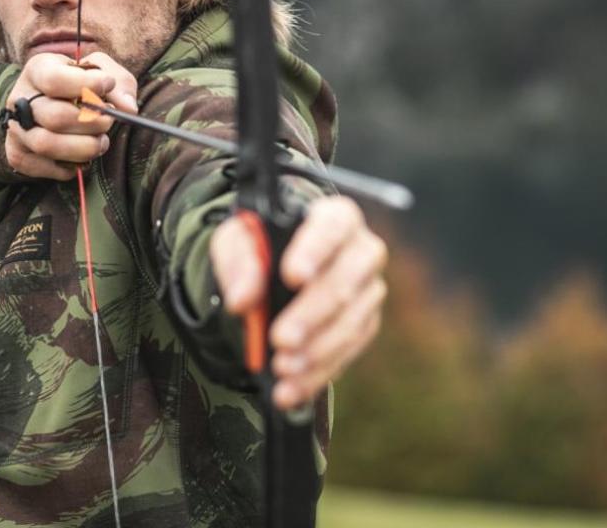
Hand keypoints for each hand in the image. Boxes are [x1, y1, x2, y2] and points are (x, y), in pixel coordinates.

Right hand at [4, 51, 138, 180]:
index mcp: (37, 70)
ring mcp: (16, 130)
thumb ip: (119, 82)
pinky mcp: (19, 156)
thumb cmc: (79, 85)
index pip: (54, 80)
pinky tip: (83, 155)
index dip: (86, 85)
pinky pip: (49, 168)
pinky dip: (74, 166)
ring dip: (85, 147)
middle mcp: (20, 99)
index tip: (108, 84)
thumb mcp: (99, 70)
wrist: (48, 105)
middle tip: (109, 121)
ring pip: (48, 145)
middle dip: (92, 123)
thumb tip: (129, 108)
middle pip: (55, 117)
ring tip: (100, 142)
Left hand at [211, 195, 387, 409]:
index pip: (334, 225)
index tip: (291, 276)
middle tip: (280, 339)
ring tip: (281, 369)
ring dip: (316, 351)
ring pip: (351, 323)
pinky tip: (291, 389)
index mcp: (335, 217)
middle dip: (312, 314)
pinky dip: (318, 374)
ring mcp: (368, 290)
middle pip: (346, 280)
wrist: (274, 270)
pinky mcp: (365, 325)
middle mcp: (362, 250)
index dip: (315, 250)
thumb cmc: (260, 246)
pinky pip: (348, 353)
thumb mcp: (237, 242)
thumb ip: (238, 262)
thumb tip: (242, 300)